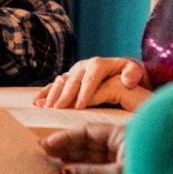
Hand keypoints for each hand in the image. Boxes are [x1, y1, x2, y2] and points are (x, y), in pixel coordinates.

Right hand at [33, 57, 148, 110]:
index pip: (90, 79)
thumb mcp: (136, 71)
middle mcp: (84, 65)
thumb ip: (133, 73)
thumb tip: (126, 79)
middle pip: (72, 81)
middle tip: (58, 109)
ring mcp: (74, 71)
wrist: (122, 72)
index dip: (85, 92)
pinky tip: (37, 102)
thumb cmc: (130, 76)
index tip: (80, 106)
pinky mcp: (68, 77)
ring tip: (46, 108)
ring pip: (61, 82)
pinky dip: (45, 93)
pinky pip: (54, 84)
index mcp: (99, 64)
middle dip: (64, 95)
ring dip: (52, 95)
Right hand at [40, 124, 125, 173]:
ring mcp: (122, 158)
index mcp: (121, 135)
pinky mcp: (123, 173)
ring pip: (91, 156)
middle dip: (65, 147)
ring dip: (72, 159)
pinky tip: (69, 171)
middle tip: (43, 151)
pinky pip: (98, 168)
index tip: (48, 144)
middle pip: (87, 143)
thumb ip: (91, 173)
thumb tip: (63, 173)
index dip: (66, 137)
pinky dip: (83, 169)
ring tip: (51, 160)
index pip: (87, 131)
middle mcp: (120, 144)